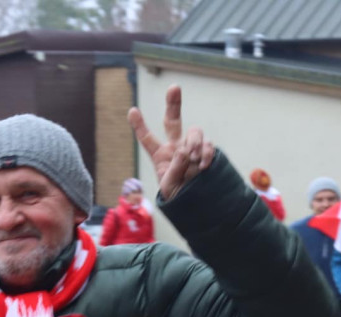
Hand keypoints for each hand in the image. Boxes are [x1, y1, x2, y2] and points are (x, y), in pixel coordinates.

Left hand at [127, 85, 214, 200]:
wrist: (198, 206)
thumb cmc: (178, 197)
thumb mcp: (169, 186)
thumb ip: (175, 168)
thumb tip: (185, 150)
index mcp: (160, 155)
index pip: (147, 138)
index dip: (139, 125)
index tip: (132, 110)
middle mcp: (176, 148)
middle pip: (173, 120)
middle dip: (174, 103)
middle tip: (174, 87)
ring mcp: (192, 149)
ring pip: (194, 131)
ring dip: (194, 142)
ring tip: (193, 159)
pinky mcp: (206, 154)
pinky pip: (208, 145)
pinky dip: (206, 152)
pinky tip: (202, 165)